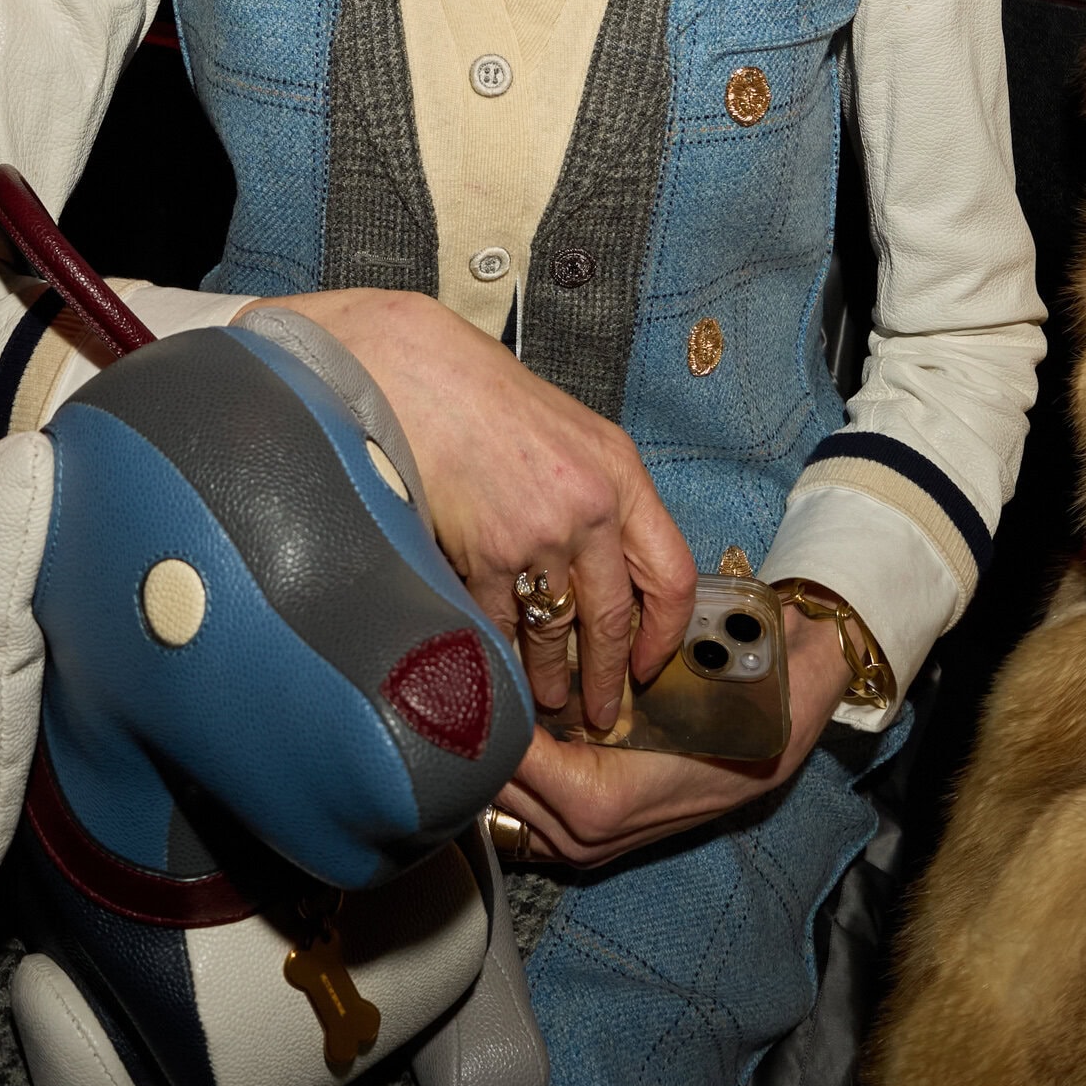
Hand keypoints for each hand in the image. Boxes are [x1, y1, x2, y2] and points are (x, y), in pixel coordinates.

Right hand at [233, 288, 695, 727]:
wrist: (413, 372)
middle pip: (614, 617)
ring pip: (554, 631)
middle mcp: (589, 506)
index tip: (654, 665)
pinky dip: (497, 652)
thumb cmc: (484, 397)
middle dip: (608, 677)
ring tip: (545, 699)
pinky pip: (499, 624)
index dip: (668, 633)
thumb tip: (613, 575)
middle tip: (601, 713)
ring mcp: (536, 532)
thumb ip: (599, 498)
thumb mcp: (569, 433)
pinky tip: (494, 666)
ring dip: (550, 677)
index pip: (672, 573)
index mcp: (620, 472)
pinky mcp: (482, 552)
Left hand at [494, 602, 854, 865]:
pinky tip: (508, 730)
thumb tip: (546, 644)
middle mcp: (583, 836)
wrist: (773, 739)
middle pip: (494, 783)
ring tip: (482, 695)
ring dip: (490, 754)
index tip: (471, 662)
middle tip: (464, 670)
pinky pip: (523, 814)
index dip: (488, 710)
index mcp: (597, 801)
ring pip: (502, 802)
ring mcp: (582, 846)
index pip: (509, 757)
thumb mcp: (663, 676)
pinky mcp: (584, 841)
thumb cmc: (724, 706)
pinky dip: (510, 777)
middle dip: (479, 732)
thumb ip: (601, 672)